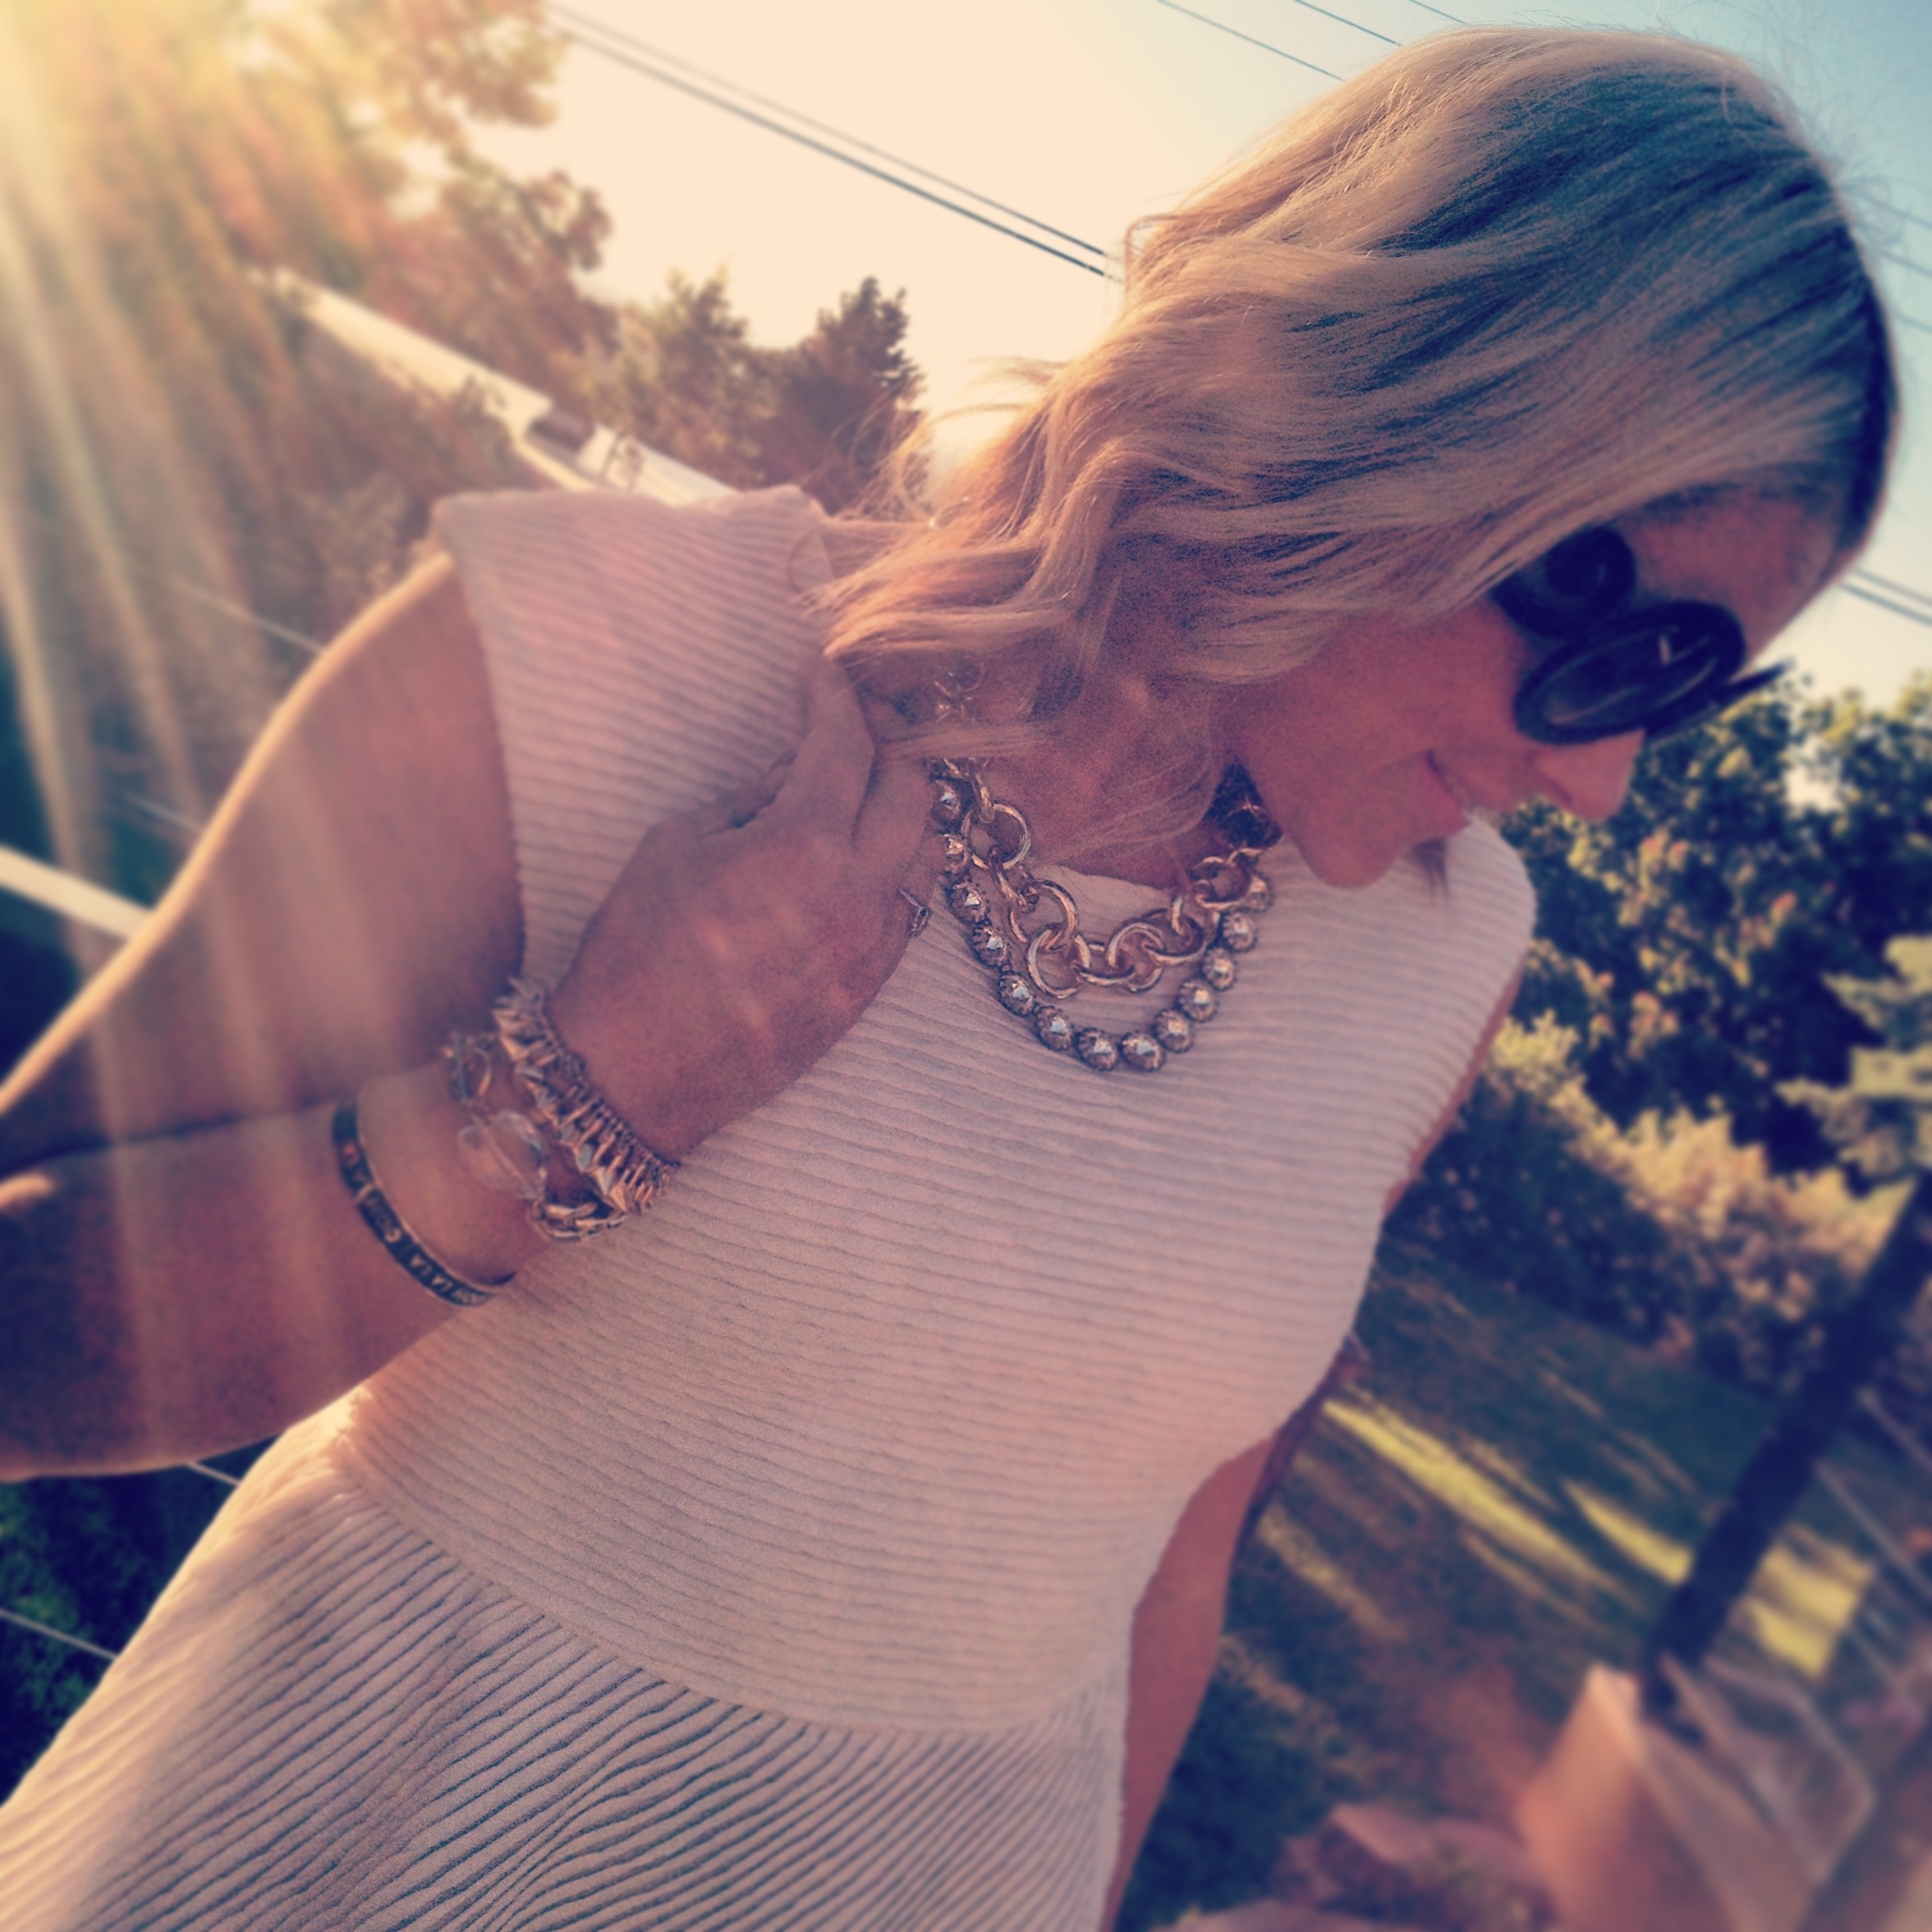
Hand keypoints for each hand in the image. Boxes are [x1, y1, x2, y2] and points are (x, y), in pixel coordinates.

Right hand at [545, 657, 938, 1158]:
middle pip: (913, 790)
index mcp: (801, 846)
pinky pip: (909, 911)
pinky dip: (896, 870)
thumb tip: (798, 764)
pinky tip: (862, 858)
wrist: (635, 1069)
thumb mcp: (678, 843)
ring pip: (927, 853)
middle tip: (852, 725)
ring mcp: (871, 949)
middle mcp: (855, 895)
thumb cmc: (636, 950)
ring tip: (865, 789)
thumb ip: (752, 796)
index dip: (835, 697)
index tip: (822, 675)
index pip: (846, 745)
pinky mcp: (868, 991)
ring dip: (904, 809)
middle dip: (885, 744)